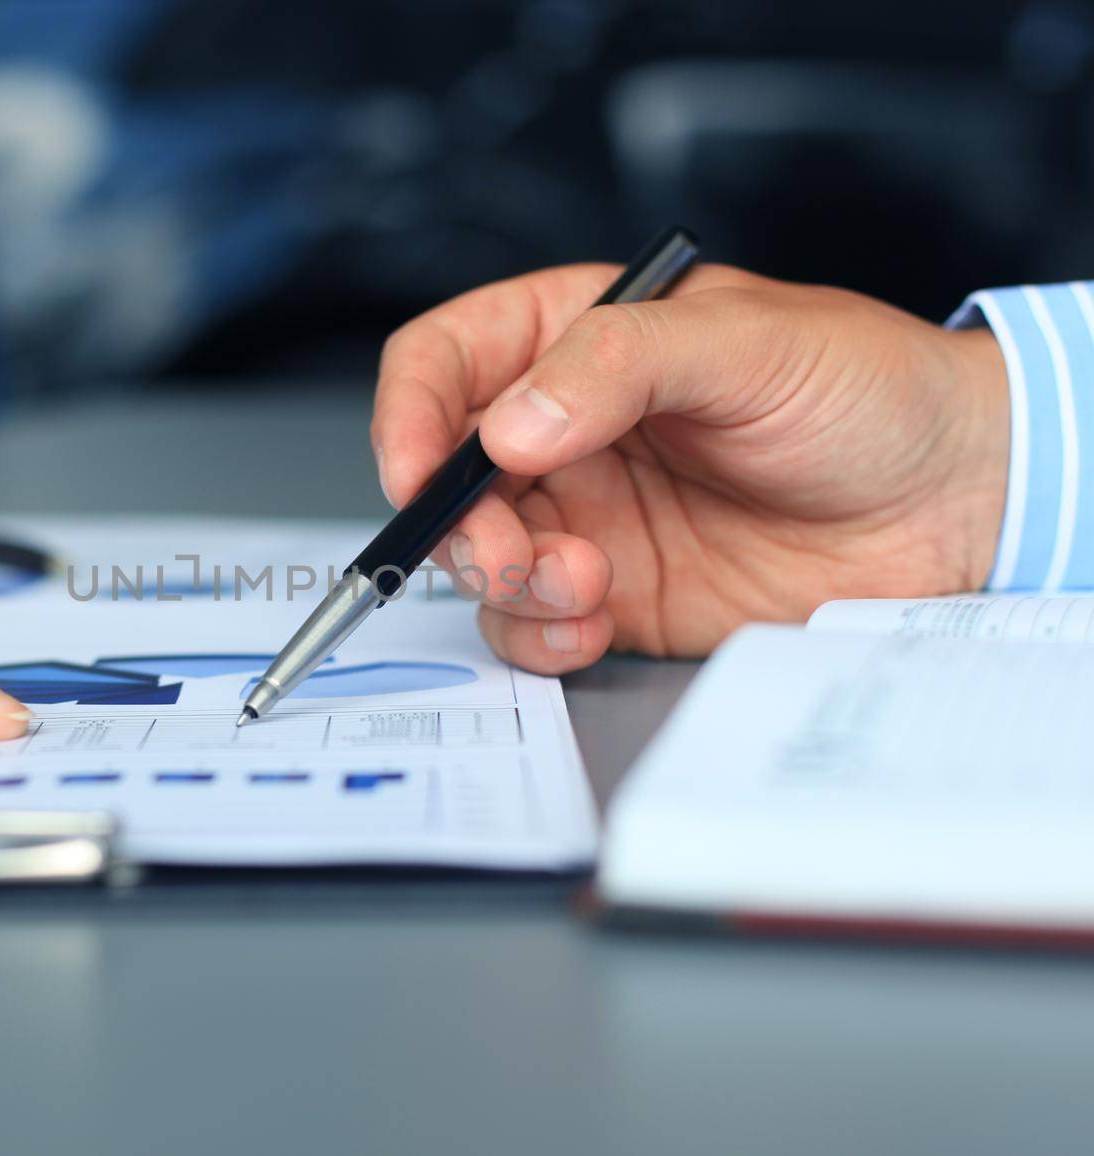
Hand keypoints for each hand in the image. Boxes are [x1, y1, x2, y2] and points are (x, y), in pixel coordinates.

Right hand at [373, 264, 1008, 671]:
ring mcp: (583, 517)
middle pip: (442, 476)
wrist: (951, 499)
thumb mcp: (745, 342)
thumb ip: (619, 367)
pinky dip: (540, 636)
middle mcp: (563, 431)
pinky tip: (592, 624)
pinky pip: (533, 624)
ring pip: (477, 558)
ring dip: (506, 583)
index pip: (444, 362)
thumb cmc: (865, 387)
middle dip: (455, 523)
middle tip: (508, 552)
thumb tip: (510, 427)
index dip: (409, 413)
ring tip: (586, 585)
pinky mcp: (614, 594)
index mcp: (575, 340)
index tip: (414, 472)